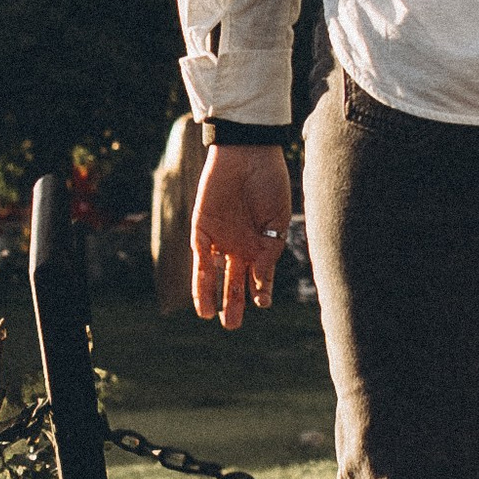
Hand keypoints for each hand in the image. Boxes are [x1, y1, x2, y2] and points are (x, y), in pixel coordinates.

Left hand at [192, 142, 293, 330]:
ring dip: (215, 297)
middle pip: (235, 280)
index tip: (262, 303)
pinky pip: (200, 261)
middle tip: (233, 325)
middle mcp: (241, 244)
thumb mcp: (278, 217)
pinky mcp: (202, 230)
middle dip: (235, 303)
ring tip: (215, 318)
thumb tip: (261, 280)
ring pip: (216, 275)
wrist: (247, 153)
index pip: (260, 274)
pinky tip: (202, 300)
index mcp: (263, 241)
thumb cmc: (269, 181)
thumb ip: (270, 249)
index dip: (261, 289)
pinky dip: (201, 282)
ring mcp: (221, 238)